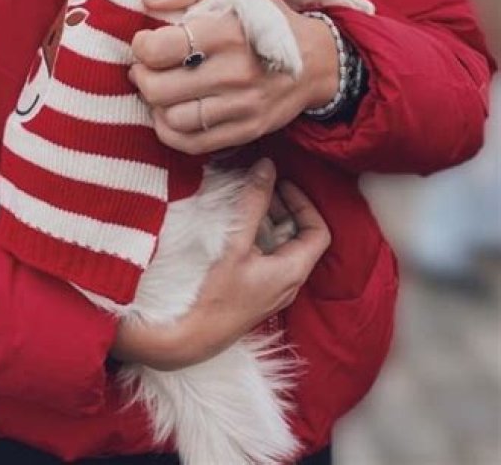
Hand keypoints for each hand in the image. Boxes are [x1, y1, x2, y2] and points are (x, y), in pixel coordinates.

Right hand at [111, 159, 329, 369]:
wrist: (188, 338)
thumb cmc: (215, 296)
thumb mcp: (236, 243)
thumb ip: (254, 203)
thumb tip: (267, 167)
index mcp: (293, 271)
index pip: (319, 231)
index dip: (304, 203)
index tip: (281, 185)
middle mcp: (288, 282)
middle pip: (300, 236)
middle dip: (283, 207)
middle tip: (260, 189)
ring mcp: (270, 289)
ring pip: (280, 246)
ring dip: (266, 220)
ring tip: (245, 203)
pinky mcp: (253, 292)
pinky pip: (265, 257)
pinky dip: (255, 236)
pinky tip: (233, 228)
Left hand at [129, 0, 338, 155]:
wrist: (316, 60)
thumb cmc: (265, 18)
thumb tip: (148, 0)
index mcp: (226, 32)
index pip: (159, 50)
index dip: (141, 46)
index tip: (145, 41)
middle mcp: (234, 72)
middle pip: (159, 89)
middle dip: (142, 76)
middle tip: (145, 67)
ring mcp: (242, 106)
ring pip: (172, 119)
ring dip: (156, 105)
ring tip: (160, 88)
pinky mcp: (247, 131)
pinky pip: (192, 143)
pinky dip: (170, 131)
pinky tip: (171, 111)